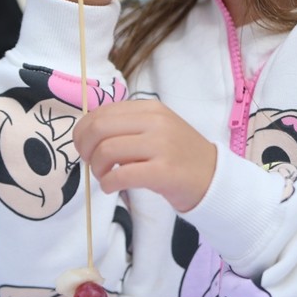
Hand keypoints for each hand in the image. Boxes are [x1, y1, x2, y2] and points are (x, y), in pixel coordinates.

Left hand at [72, 99, 214, 212]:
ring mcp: (161, 145)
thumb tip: (86, 134)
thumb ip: (126, 126)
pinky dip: (108, 184)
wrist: (214, 178)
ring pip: (107, 151)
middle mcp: (155, 121)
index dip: (83, 131)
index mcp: (150, 108)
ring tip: (105, 177)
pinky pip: (121, 175)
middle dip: (85, 148)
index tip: (84, 147)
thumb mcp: (155, 129)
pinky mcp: (163, 172)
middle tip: (91, 163)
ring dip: (97, 169)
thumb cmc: (178, 155)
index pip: (102, 112)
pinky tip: (112, 188)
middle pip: (99, 128)